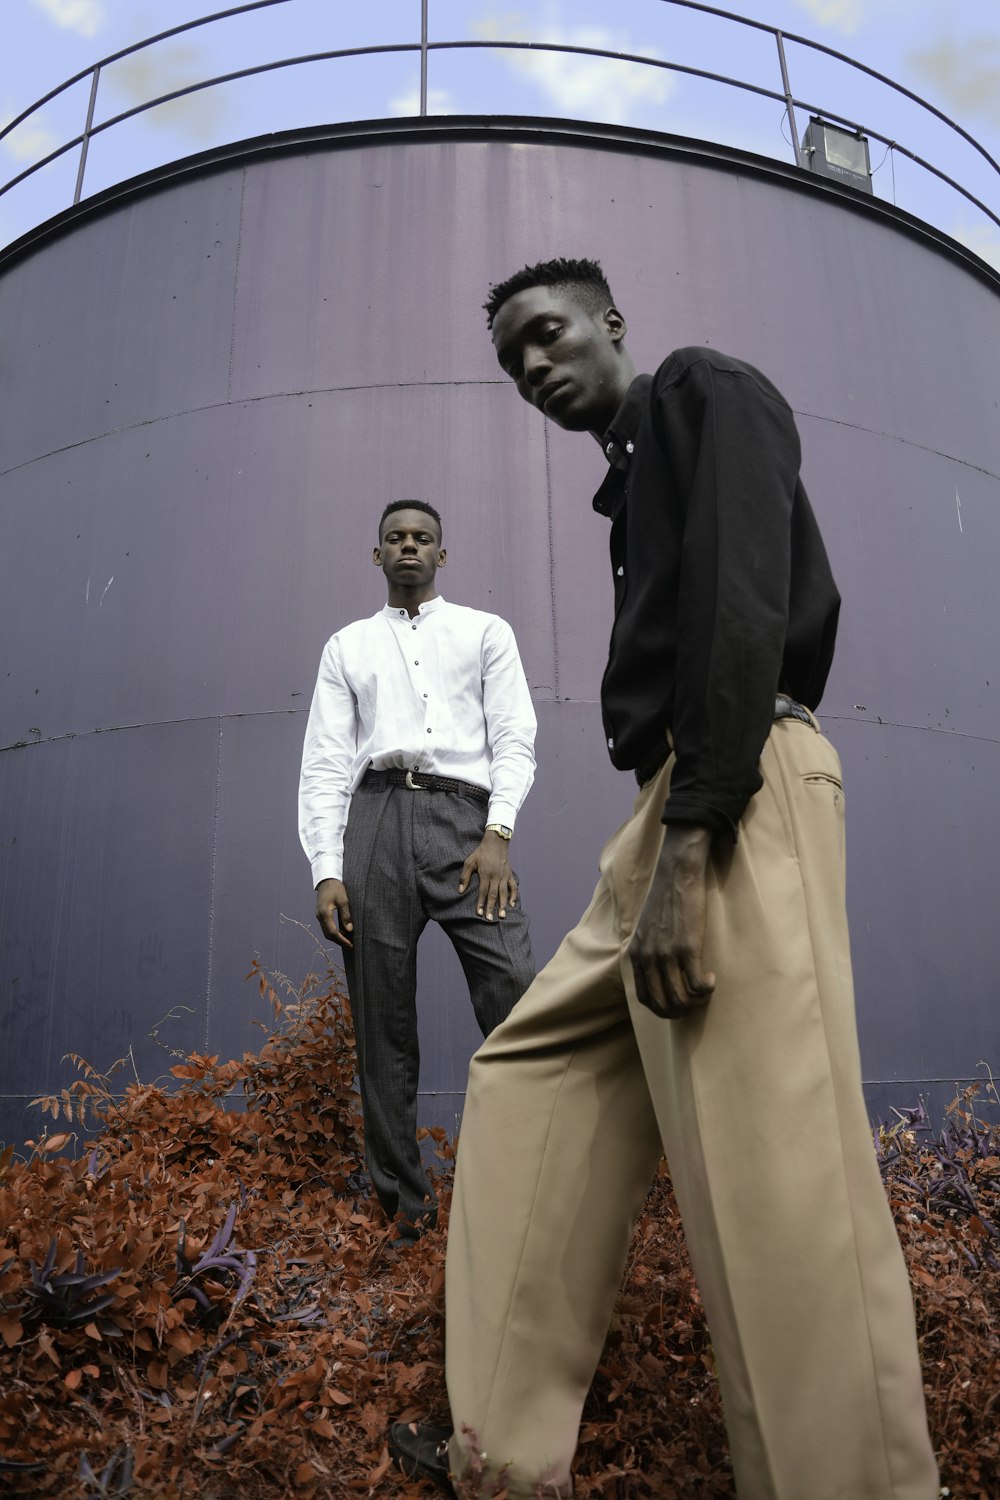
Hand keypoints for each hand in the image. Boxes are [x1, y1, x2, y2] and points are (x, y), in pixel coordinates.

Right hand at [315, 878, 353, 948]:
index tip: (351, 944)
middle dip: (339, 941)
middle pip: (328, 934)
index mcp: (324, 913)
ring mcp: (319, 915)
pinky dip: (334, 932)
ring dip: (336, 937)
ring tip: (348, 940)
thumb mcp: (344, 900)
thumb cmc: (336, 888)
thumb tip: (350, 930)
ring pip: (326, 931)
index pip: (332, 932)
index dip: (342, 940)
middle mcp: (319, 916)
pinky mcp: (321, 914)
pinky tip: (343, 932)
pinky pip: (326, 926)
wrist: (327, 879)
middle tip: (350, 945)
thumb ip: (346, 915)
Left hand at [459, 831, 517, 921]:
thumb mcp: (469, 861)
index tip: (479, 913)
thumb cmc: (481, 852)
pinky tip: (512, 904)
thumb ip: (465, 876)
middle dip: (491, 908)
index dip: (481, 903)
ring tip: (502, 915)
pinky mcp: (510, 874)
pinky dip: (514, 896)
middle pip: (493, 895)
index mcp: (485, 874)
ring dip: (503, 905)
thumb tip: (460, 890)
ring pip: (504, 893)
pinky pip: (513, 887)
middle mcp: (496, 876)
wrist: (496, 842)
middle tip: (490, 919)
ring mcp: (504, 876)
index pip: (483, 892)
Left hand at [628, 825, 715, 1018]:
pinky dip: (706, 989)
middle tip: (696, 1002)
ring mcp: (666, 954)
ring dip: (696, 1002)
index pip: (645, 998)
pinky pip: (697, 985)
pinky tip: (712, 979)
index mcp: (636, 954)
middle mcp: (648, 958)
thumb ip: (648, 949)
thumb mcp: (646, 927)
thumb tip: (659, 970)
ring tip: (706, 991)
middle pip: (662, 1004)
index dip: (663, 1008)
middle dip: (681, 1011)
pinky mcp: (687, 948)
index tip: (679, 1003)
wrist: (677, 872)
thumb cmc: (666, 897)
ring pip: (680, 999)